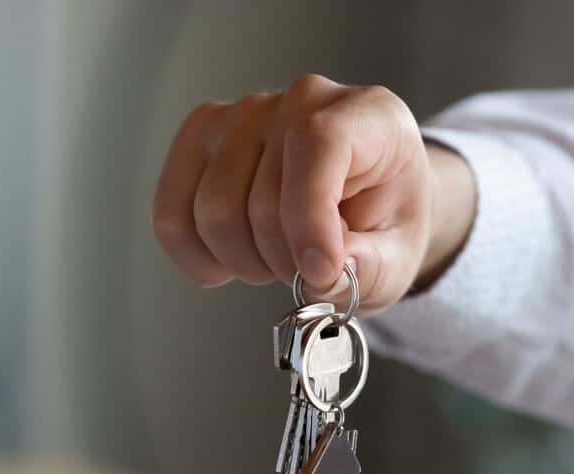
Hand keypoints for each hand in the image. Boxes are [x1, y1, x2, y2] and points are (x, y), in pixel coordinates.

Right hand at [153, 74, 474, 313]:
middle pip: (261, 200)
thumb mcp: (401, 254)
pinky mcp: (200, 139)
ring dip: (244, 261)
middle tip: (308, 271)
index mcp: (366, 115)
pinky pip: (172, 214)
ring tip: (277, 259)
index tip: (319, 273)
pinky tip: (228, 263)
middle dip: (283, 260)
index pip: (317, 143)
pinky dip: (196, 256)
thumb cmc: (384, 218)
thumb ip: (370, 267)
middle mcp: (300, 100)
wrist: (367, 202)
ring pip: (212, 212)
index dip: (310, 217)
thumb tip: (322, 273)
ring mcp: (242, 115)